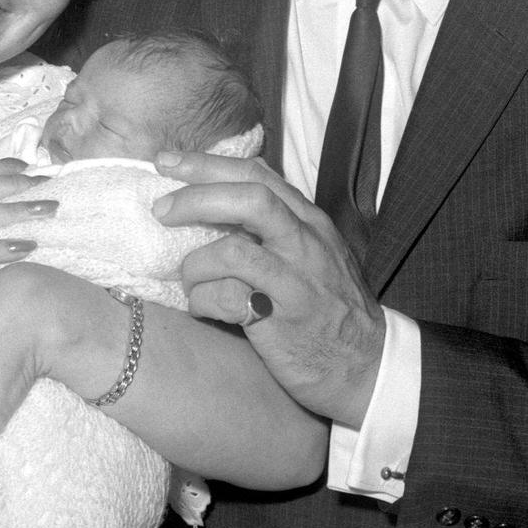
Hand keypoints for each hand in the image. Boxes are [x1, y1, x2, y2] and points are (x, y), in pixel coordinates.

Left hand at [151, 148, 385, 427]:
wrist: (367, 366)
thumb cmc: (328, 306)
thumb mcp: (313, 251)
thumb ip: (275, 224)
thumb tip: (215, 198)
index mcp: (309, 220)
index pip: (256, 175)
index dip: (206, 164)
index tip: (166, 162)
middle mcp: (305, 243)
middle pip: (248, 199)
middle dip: (196, 198)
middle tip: (161, 210)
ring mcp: (296, 281)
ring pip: (233, 251)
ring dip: (196, 263)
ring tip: (189, 279)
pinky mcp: (282, 321)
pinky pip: (227, 300)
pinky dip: (202, 301)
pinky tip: (202, 307)